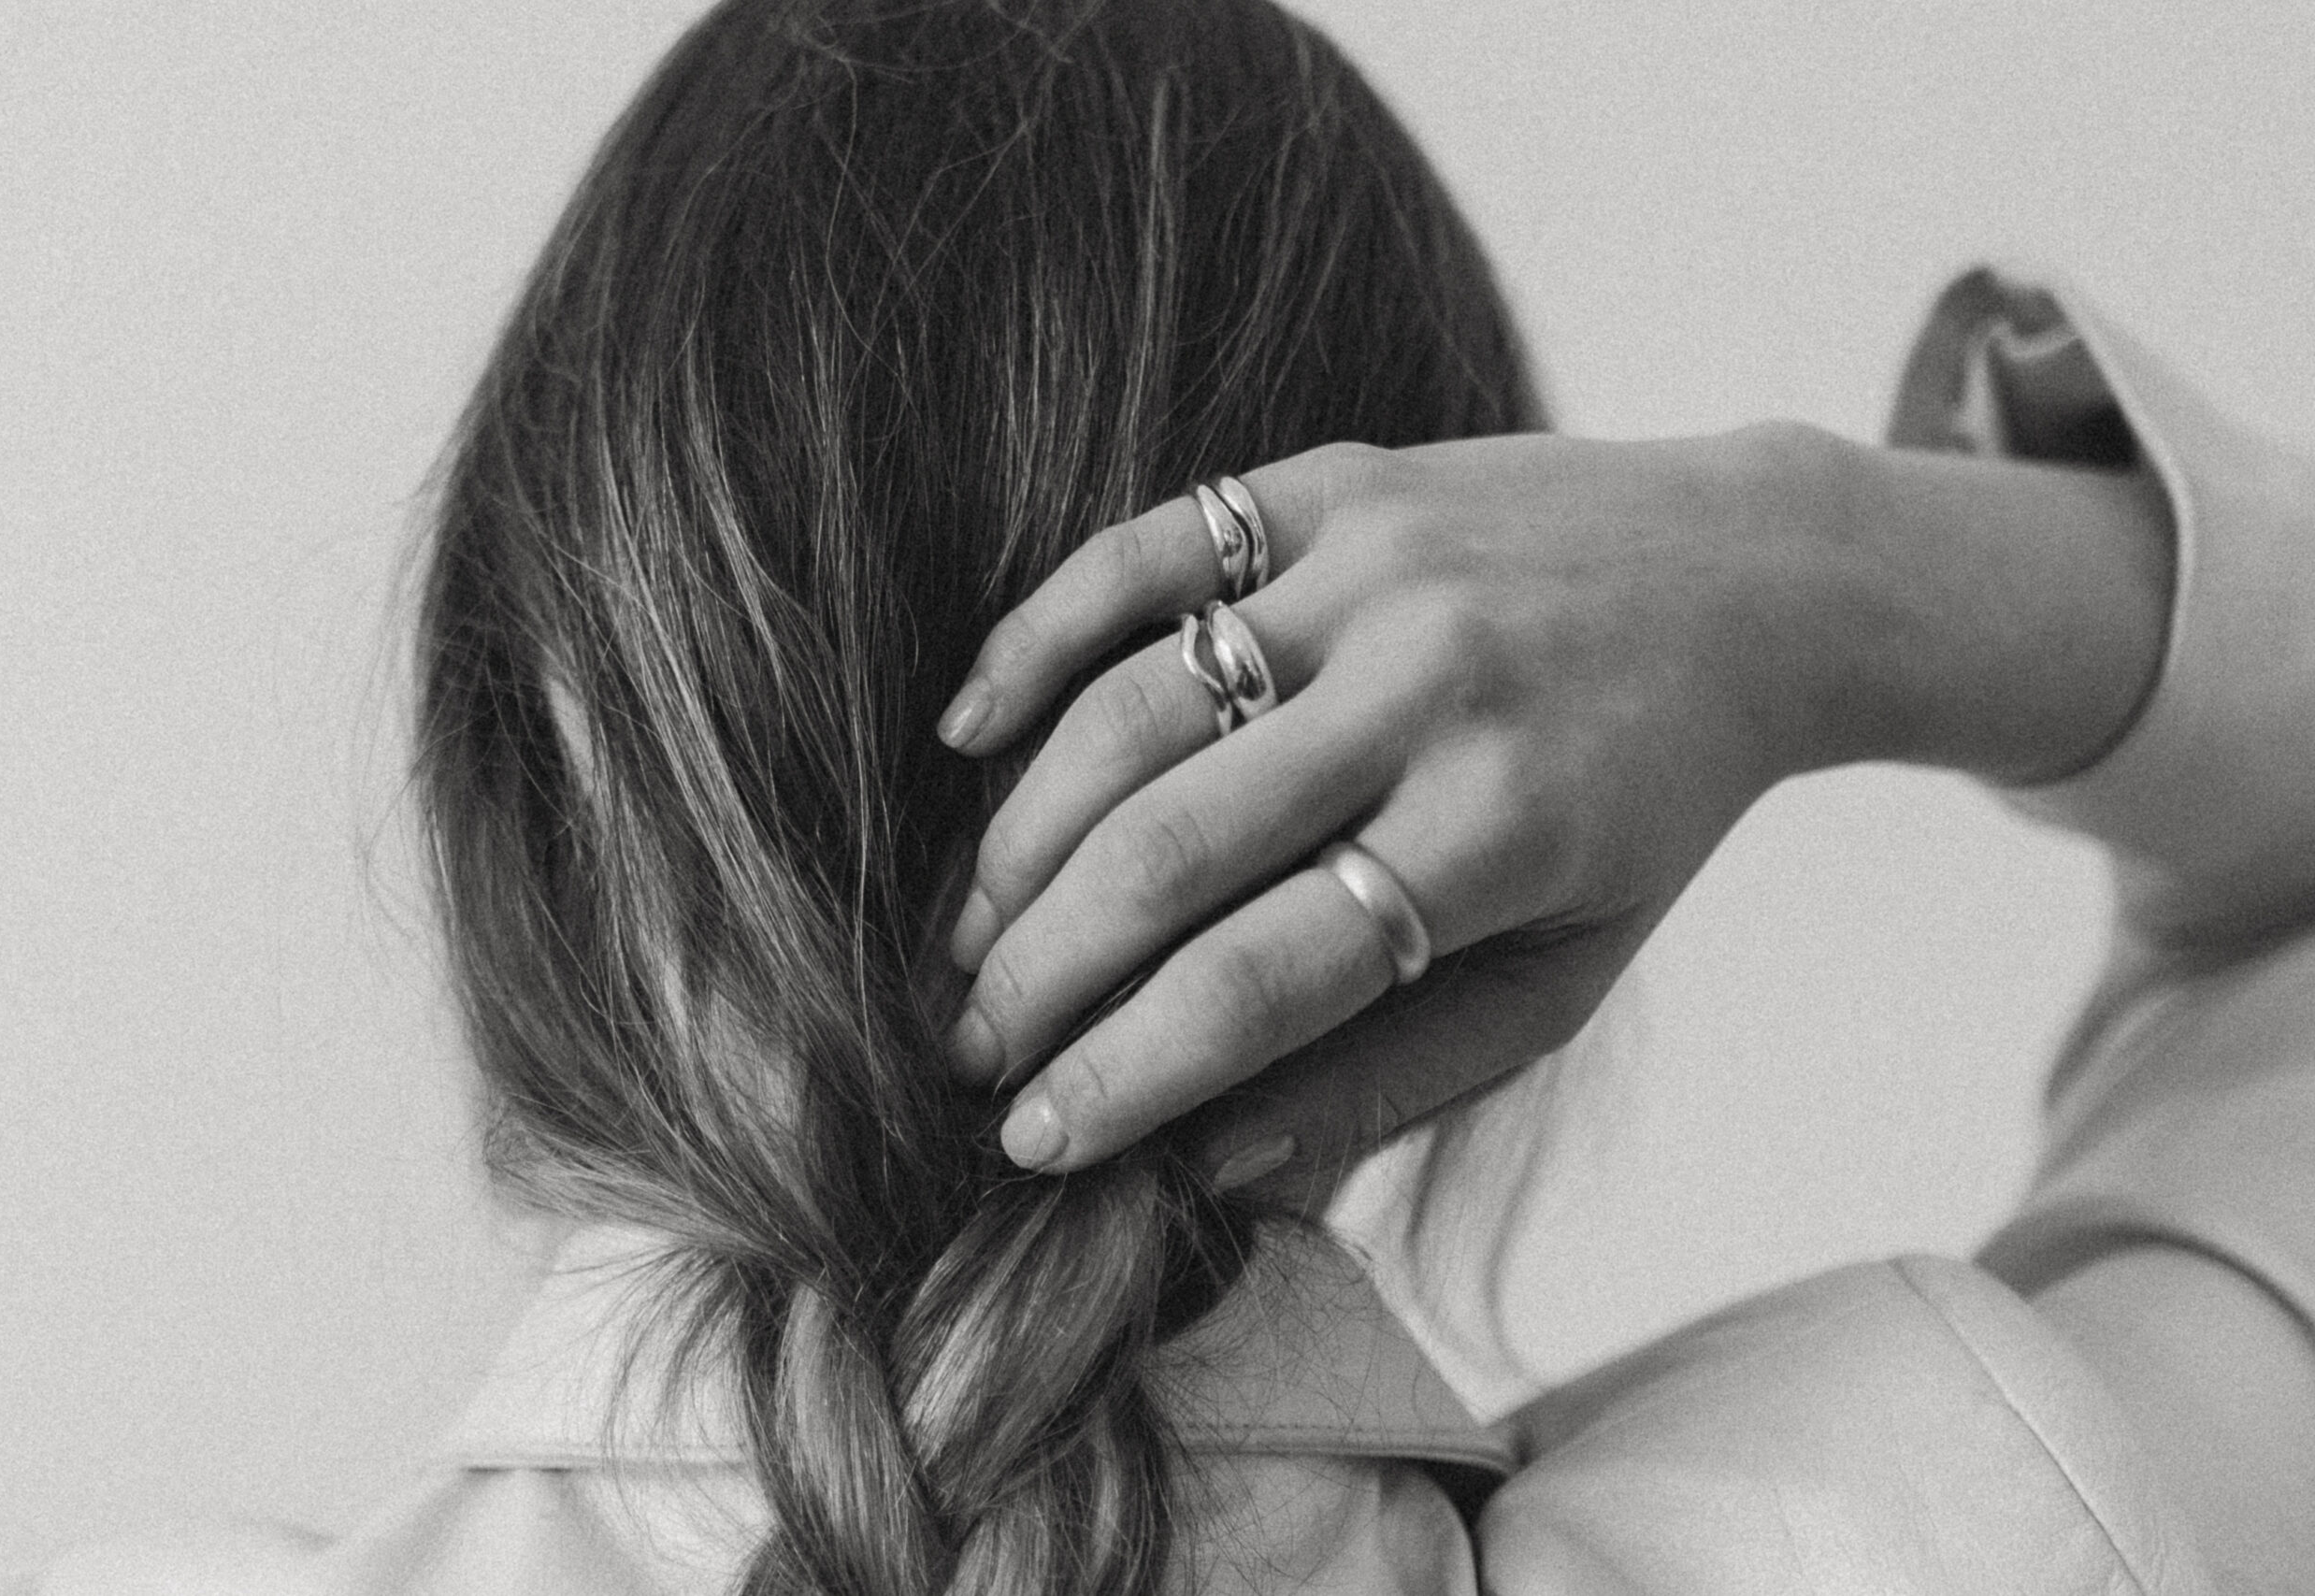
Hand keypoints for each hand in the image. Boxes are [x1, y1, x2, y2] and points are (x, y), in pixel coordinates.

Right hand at [937, 425, 2166, 1192]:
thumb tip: (1206, 1160)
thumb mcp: (1566, 973)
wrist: (1748, 578)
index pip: (1262, 981)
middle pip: (1170, 853)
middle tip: (968, 1046)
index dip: (1125, 1071)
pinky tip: (968, 734)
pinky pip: (1142, 554)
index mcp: (1501, 833)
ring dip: (1020, 841)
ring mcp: (1374, 571)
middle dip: (1039, 974)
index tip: (1033, 1137)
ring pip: (1129, 712)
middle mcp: (1428, 689)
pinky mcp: (1335, 481)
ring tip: (972, 936)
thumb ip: (1395, 1072)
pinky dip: (1034, 641)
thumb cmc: (1640, 812)